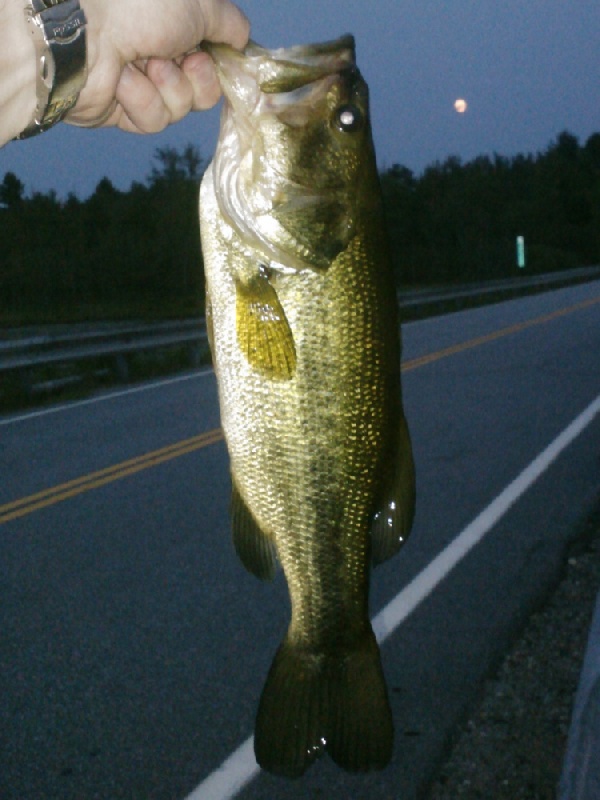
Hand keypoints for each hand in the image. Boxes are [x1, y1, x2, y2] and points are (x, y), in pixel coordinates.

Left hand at [69, 0, 249, 132]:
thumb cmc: (139, 4)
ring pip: (181, 108)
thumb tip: (242, 40)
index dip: (224, 65)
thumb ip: (230, 22)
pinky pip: (153, 119)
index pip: (215, 57)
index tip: (229, 63)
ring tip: (143, 65)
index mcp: (177, 25)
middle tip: (184, 60)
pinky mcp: (124, 109)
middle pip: (204, 90)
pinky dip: (143, 101)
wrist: (86, 32)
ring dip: (169, 88)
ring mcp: (142, 83)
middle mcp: (160, 52)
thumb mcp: (200, 2)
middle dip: (200, 80)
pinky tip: (124, 81)